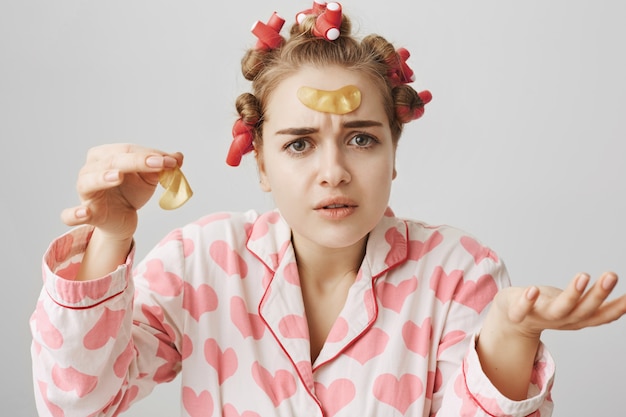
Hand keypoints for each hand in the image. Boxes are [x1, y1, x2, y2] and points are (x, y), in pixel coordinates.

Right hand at [60, 143, 182, 240]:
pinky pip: (72, 215)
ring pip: (89, 182)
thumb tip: (178, 157)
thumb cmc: (132, 191)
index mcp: (106, 155)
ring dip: (102, 178)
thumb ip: (163, 166)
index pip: (127, 150)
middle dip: (138, 162)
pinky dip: (74, 213)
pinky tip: (84, 212)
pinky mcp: (87, 213)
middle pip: (112, 161)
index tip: (172, 161)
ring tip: (117, 176)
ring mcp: (86, 192)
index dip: (149, 155)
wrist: (125, 218)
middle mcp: (91, 170)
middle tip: (160, 164)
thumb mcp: (150, 177)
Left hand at [493, 272, 625, 338]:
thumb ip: (596, 301)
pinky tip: (533, 289)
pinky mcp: (518, 313)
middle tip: (611, 275)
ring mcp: (540, 317)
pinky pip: (523, 309)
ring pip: (560, 308)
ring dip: (572, 293)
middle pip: (584, 310)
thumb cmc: (547, 307)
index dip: (618, 308)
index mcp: (577, 318)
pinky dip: (528, 300)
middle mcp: (562, 319)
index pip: (602, 316)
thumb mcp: (575, 306)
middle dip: (599, 293)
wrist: (511, 320)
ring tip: (583, 275)